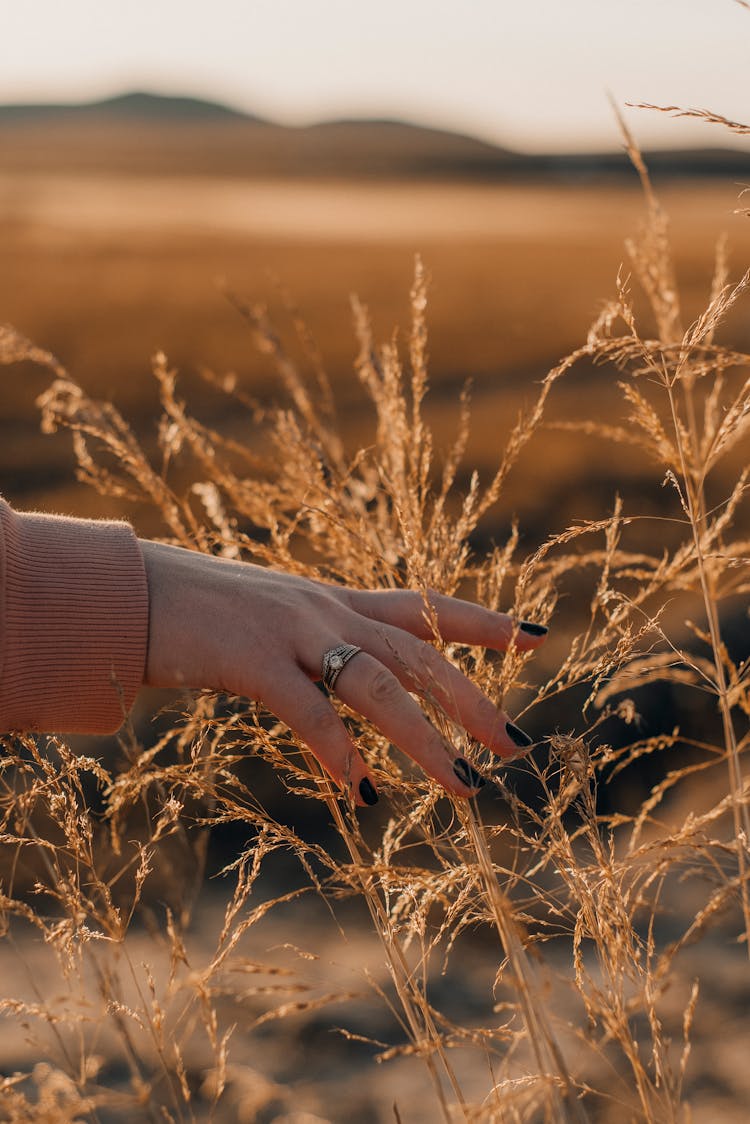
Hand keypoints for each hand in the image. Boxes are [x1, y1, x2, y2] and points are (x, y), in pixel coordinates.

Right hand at [139, 541, 546, 805]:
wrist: (133, 590)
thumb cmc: (202, 611)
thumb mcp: (273, 620)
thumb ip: (315, 648)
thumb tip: (351, 691)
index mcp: (335, 601)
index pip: (425, 606)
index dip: (483, 622)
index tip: (536, 637)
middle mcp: (326, 611)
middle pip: (418, 654)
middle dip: (471, 699)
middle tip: (514, 745)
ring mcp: (293, 633)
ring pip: (377, 686)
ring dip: (423, 739)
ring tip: (463, 786)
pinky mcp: (252, 660)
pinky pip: (308, 710)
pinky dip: (337, 749)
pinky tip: (359, 788)